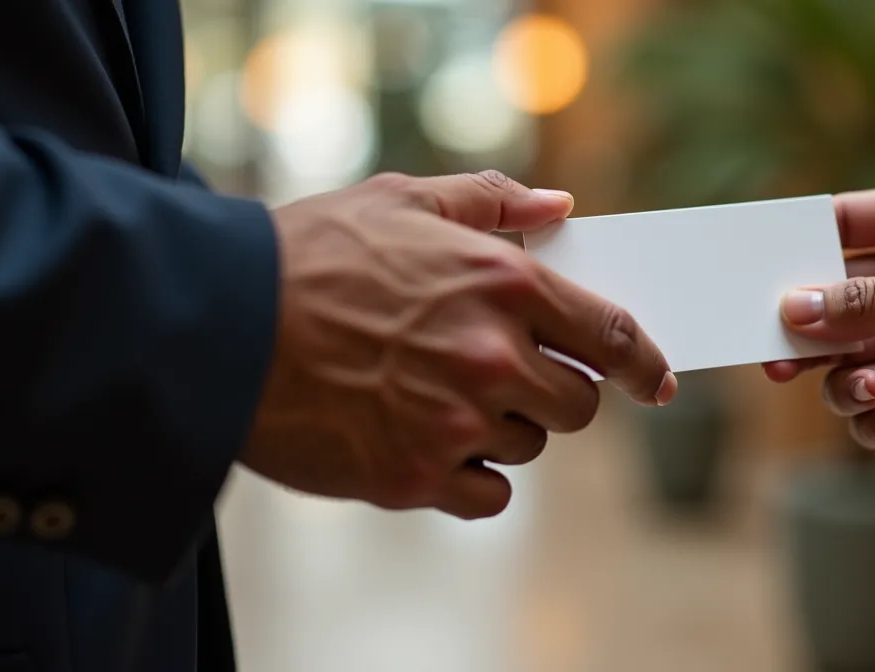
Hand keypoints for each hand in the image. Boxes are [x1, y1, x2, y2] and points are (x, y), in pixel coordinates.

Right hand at [244, 171, 677, 517]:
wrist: (217, 324)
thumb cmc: (307, 255)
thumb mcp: (402, 200)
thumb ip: (491, 203)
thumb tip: (559, 208)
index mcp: (502, 284)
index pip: (612, 335)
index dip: (645, 364)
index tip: (657, 381)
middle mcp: (493, 357)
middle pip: (578, 404)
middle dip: (556, 393)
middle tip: (508, 376)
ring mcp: (457, 422)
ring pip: (530, 447)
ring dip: (504, 429)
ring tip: (439, 396)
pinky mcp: (415, 477)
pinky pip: (490, 496)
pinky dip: (473, 478)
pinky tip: (431, 443)